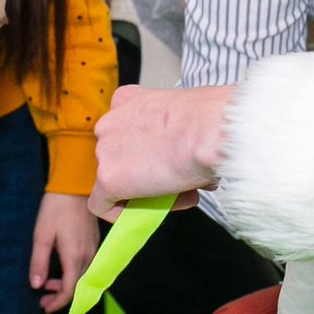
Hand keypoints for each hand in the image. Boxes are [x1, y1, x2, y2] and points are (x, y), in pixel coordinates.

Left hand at [29, 190, 99, 312]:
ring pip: (83, 277)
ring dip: (67, 285)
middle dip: (61, 297)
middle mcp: (88, 256)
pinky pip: (86, 267)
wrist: (74, 185)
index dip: (58, 303)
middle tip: (43, 300)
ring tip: (48, 285)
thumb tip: (36, 286)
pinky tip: (60, 270)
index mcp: (74, 256)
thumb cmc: (55, 208)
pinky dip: (73, 274)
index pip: (70, 290)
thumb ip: (39, 262)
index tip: (44, 307)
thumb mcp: (41, 236)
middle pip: (78, 287)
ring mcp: (93, 249)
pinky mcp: (93, 242)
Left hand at [89, 83, 230, 218]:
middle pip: (117, 157)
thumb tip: (179, 158)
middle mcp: (109, 123)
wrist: (211, 130)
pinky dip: (120, 214)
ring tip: (173, 197)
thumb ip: (171, 133)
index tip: (166, 162)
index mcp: (126, 100)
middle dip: (143, 172)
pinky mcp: (108, 178)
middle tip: (172, 183)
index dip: (146, 153)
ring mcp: (105, 151)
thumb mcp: (184, 115)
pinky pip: (102, 205)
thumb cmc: (210, 119)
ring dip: (139, 193)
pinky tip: (145, 214)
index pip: (125, 132)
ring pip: (113, 181)